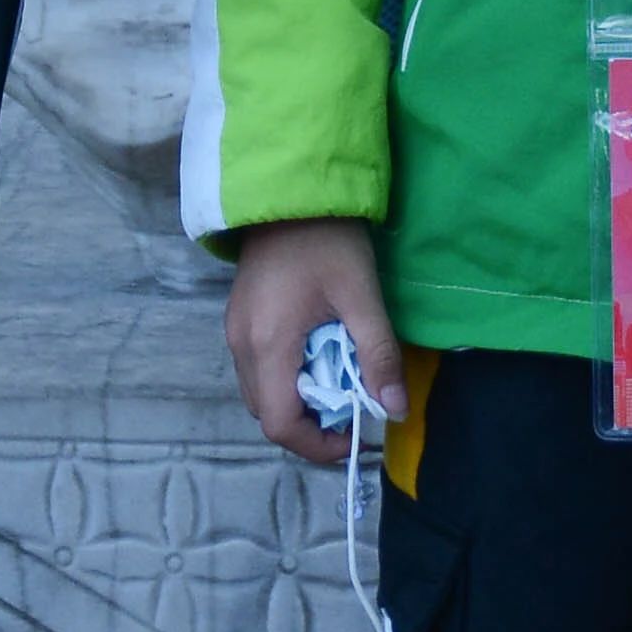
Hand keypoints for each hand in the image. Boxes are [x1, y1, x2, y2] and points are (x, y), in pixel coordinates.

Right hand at [224, 219, 405, 465]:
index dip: (317, 444)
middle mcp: (241, 345)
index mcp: (267, 344)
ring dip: (299, 401)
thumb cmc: (328, 240)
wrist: (292, 187)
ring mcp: (235, 330)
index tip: (354, 435)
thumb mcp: (363, 296)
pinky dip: (287, 378)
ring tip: (339, 384)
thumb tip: (396, 410)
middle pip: (267, 413)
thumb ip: (379, 356)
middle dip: (310, 426)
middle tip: (352, 411)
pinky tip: (318, 357)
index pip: (280, 424)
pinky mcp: (239, 318)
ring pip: (260, 392)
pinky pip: (258, 368)